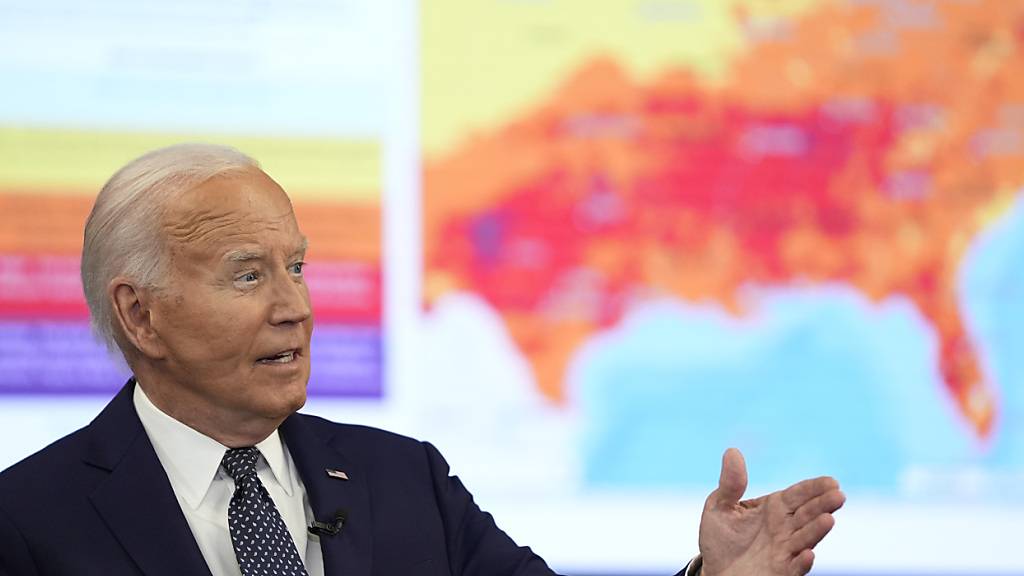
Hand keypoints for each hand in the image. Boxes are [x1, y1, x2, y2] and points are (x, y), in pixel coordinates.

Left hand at [698, 448, 844, 575]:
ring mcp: (784, 550)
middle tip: (838, 495)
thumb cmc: (720, 538)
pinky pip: (794, 568)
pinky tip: (808, 554)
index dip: (814, 488)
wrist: (715, 571)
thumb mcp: (720, 506)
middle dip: (824, 504)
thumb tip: (732, 451)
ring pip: (806, 538)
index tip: (831, 482)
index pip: (799, 494)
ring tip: (828, 520)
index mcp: (774, 507)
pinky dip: (803, 562)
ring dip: (818, 530)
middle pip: (809, 513)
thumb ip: (731, 483)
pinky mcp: (780, 572)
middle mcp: (785, 528)